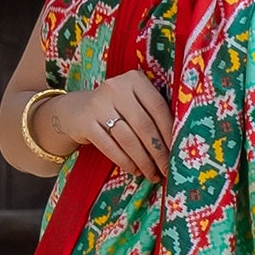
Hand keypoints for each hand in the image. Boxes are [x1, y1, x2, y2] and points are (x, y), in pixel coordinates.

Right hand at [45, 69, 176, 178]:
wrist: (76, 111)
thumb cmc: (116, 108)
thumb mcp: (134, 101)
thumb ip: (152, 113)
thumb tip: (178, 143)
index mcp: (134, 79)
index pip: (158, 107)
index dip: (169, 132)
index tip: (177, 152)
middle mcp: (116, 88)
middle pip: (144, 125)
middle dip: (158, 151)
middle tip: (166, 169)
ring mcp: (98, 105)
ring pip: (128, 138)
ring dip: (143, 160)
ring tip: (152, 174)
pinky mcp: (86, 123)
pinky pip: (110, 147)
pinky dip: (125, 161)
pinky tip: (134, 170)